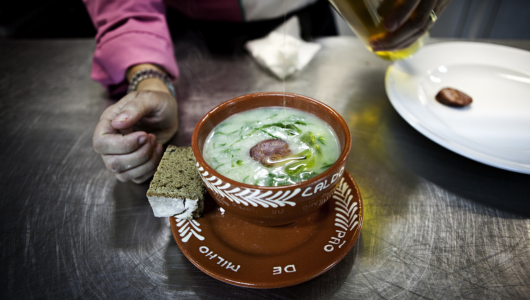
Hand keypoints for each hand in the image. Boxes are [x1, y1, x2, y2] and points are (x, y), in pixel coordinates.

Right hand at [93, 66, 177, 183]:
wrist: (167, 111)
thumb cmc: (155, 102)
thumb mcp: (148, 99)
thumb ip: (134, 108)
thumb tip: (118, 124)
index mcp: (108, 124)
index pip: (101, 144)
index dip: (123, 145)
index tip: (144, 135)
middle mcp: (111, 143)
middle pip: (112, 163)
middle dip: (138, 155)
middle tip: (151, 137)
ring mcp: (121, 156)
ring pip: (123, 174)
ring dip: (145, 163)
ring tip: (155, 143)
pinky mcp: (135, 165)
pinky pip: (137, 178)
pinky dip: (150, 169)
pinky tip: (157, 150)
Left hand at [370, 0, 451, 50]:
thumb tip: (378, 6)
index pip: (414, 0)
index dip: (401, 14)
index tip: (386, 25)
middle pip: (418, 21)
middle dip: (395, 38)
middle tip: (375, 44)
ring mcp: (441, 1)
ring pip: (422, 29)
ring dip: (400, 43)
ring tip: (380, 47)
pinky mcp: (440, 7)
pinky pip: (425, 28)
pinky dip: (408, 39)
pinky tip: (394, 45)